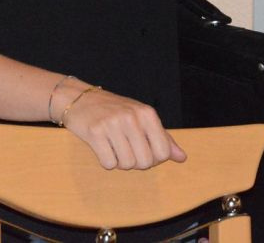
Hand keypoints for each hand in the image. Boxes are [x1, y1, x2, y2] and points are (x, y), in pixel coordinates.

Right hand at [60, 86, 186, 170]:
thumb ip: (163, 138)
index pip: (163, 152)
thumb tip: (182, 157)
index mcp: (147, 113)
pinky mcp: (94, 133)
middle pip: (145, 162)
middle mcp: (132, 117)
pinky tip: (103, 147)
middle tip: (127, 150)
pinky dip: (106, 161)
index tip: (145, 152)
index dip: (155, 159)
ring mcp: (113, 124)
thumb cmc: (116, 111)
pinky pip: (108, 164)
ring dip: (120, 162)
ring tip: (115, 147)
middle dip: (137, 163)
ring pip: (126, 165)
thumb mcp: (142, 118)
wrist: (81, 99)